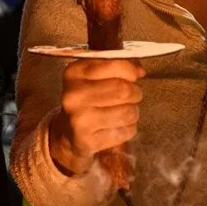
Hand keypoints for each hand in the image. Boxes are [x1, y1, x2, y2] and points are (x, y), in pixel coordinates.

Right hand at [48, 59, 144, 175]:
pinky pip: (126, 131)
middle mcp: (74, 95)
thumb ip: (115, 66)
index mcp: (74, 72)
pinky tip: (117, 125)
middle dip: (135, 93)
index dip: (131, 70)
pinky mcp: (88, 140)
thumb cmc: (86, 98)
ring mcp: (80, 119)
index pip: (114, 65)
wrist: (67, 131)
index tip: (136, 75)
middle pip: (124, 90)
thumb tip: (139, 70)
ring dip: (133, 112)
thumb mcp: (92, 75)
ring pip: (128, 112)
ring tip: (124, 111)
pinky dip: (128, 128)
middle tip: (133, 95)